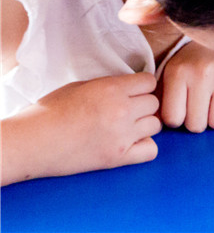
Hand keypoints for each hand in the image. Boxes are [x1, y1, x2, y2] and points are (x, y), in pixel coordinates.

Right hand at [2, 73, 160, 184]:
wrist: (32, 142)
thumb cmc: (50, 112)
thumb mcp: (82, 86)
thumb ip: (111, 85)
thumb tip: (131, 86)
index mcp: (111, 89)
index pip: (149, 82)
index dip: (142, 87)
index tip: (133, 92)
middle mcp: (121, 111)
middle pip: (154, 103)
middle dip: (143, 105)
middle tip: (128, 111)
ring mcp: (121, 135)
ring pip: (156, 125)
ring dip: (144, 125)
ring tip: (126, 127)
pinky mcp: (117, 157)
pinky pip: (151, 150)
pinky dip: (144, 147)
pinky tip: (129, 144)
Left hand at [157, 42, 213, 131]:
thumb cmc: (190, 62)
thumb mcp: (169, 75)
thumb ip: (160, 100)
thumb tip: (157, 127)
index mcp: (178, 72)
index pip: (173, 119)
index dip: (176, 119)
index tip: (180, 109)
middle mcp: (203, 73)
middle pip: (197, 125)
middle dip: (196, 121)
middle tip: (197, 108)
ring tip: (212, 104)